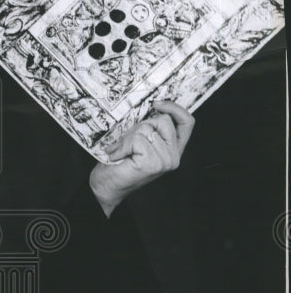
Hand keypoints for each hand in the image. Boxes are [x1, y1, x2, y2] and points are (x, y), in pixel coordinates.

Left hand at [89, 100, 194, 216]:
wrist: (106, 188)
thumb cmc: (120, 165)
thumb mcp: (140, 143)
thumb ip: (151, 130)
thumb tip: (153, 107)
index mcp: (174, 150)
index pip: (187, 123)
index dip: (175, 108)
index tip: (157, 103)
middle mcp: (174, 157)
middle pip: (162, 121)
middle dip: (140, 126)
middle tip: (126, 142)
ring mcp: (165, 161)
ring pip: (146, 129)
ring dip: (128, 138)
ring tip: (121, 151)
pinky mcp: (153, 163)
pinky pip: (137, 139)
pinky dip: (123, 146)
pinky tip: (117, 156)